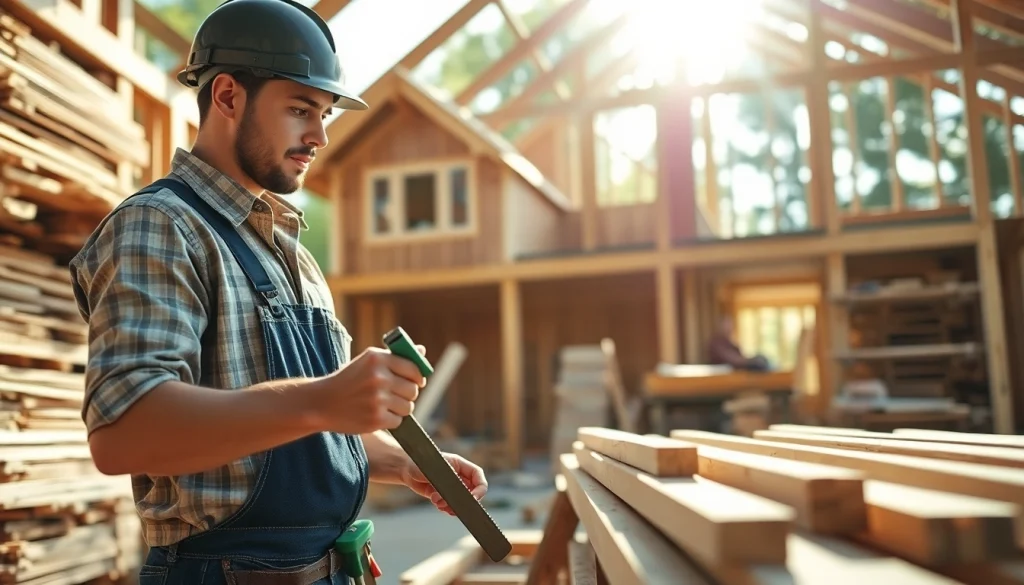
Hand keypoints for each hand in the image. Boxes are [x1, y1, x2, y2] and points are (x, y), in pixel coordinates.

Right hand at [313, 345, 427, 433]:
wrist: (321, 403)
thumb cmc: (349, 381)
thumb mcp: (368, 362)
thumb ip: (396, 357)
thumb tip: (422, 351)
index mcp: (377, 359)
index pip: (414, 369)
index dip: (418, 377)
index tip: (416, 382)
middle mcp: (378, 377)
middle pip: (413, 390)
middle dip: (407, 394)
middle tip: (394, 395)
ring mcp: (377, 399)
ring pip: (408, 407)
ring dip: (400, 408)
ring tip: (383, 405)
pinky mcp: (376, 418)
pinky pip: (398, 421)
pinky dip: (390, 420)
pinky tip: (376, 414)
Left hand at [401, 453, 486, 515]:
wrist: (406, 470)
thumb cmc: (421, 463)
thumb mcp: (438, 469)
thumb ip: (450, 480)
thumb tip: (458, 495)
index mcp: (461, 465)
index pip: (478, 476)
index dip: (480, 489)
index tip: (473, 499)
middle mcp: (458, 476)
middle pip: (472, 492)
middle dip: (463, 501)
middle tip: (453, 505)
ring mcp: (451, 487)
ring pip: (461, 501)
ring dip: (452, 506)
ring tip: (438, 503)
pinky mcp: (443, 495)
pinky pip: (451, 506)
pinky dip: (446, 508)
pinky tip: (437, 505)